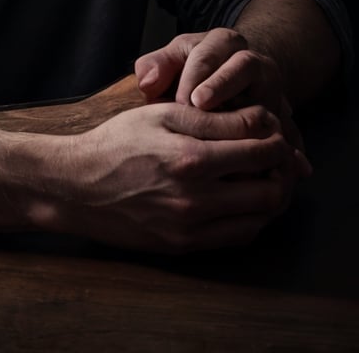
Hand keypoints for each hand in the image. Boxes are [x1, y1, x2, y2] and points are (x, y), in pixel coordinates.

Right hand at [56, 101, 303, 252]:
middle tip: (275, 154)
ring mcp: (192, 225)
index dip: (275, 135)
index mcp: (191, 157)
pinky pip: (237, 237)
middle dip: (281, 169)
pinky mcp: (185, 245)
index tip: (271, 128)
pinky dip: (251, 218)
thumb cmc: (117, 142)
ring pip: (260, 217)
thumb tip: (257, 120)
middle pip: (270, 188)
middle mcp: (196, 196)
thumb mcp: (159, 114)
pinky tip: (242, 200)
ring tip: (262, 176)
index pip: (261, 147)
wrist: (78, 186)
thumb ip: (210, 118)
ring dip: (271, 195)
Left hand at [134, 28, 304, 153]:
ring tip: (242, 142)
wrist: (234, 72)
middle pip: (243, 67)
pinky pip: (291, 131)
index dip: (197, 74)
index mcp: (225, 42)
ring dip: (258, 119)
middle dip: (222, 87)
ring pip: (270, 98)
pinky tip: (293, 167)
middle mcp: (253, 61)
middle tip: (201, 110)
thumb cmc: (194, 69)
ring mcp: (271, 87)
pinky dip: (293, 149)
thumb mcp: (175, 58)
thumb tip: (147, 82)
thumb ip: (158, 65)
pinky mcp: (283, 114)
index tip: (184, 98)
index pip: (211, 51)